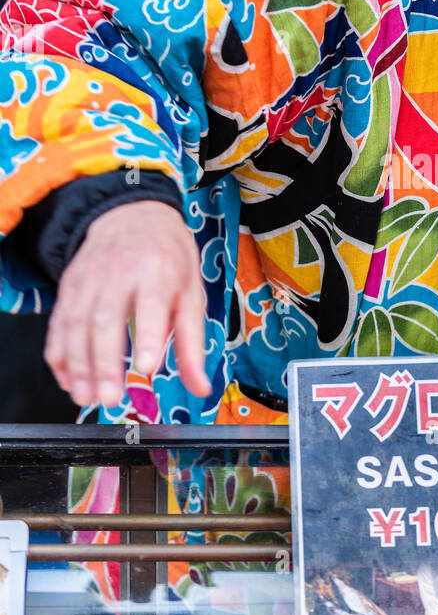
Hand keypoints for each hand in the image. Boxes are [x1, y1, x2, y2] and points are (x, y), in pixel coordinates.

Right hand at [45, 201, 210, 407]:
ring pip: (76, 324)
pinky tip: (67, 379)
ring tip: (86, 398)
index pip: (152, 303)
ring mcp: (89, 278)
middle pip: (106, 319)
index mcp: (158, 270)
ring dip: (79, 366)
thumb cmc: (168, 258)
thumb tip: (201, 387)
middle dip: (105, 363)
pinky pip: (59, 323)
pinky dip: (60, 354)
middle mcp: (119, 272)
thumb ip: (193, 344)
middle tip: (110, 398)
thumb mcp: (192, 293)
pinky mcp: (69, 286)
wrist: (132, 215)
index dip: (148, 336)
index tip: (146, 367)